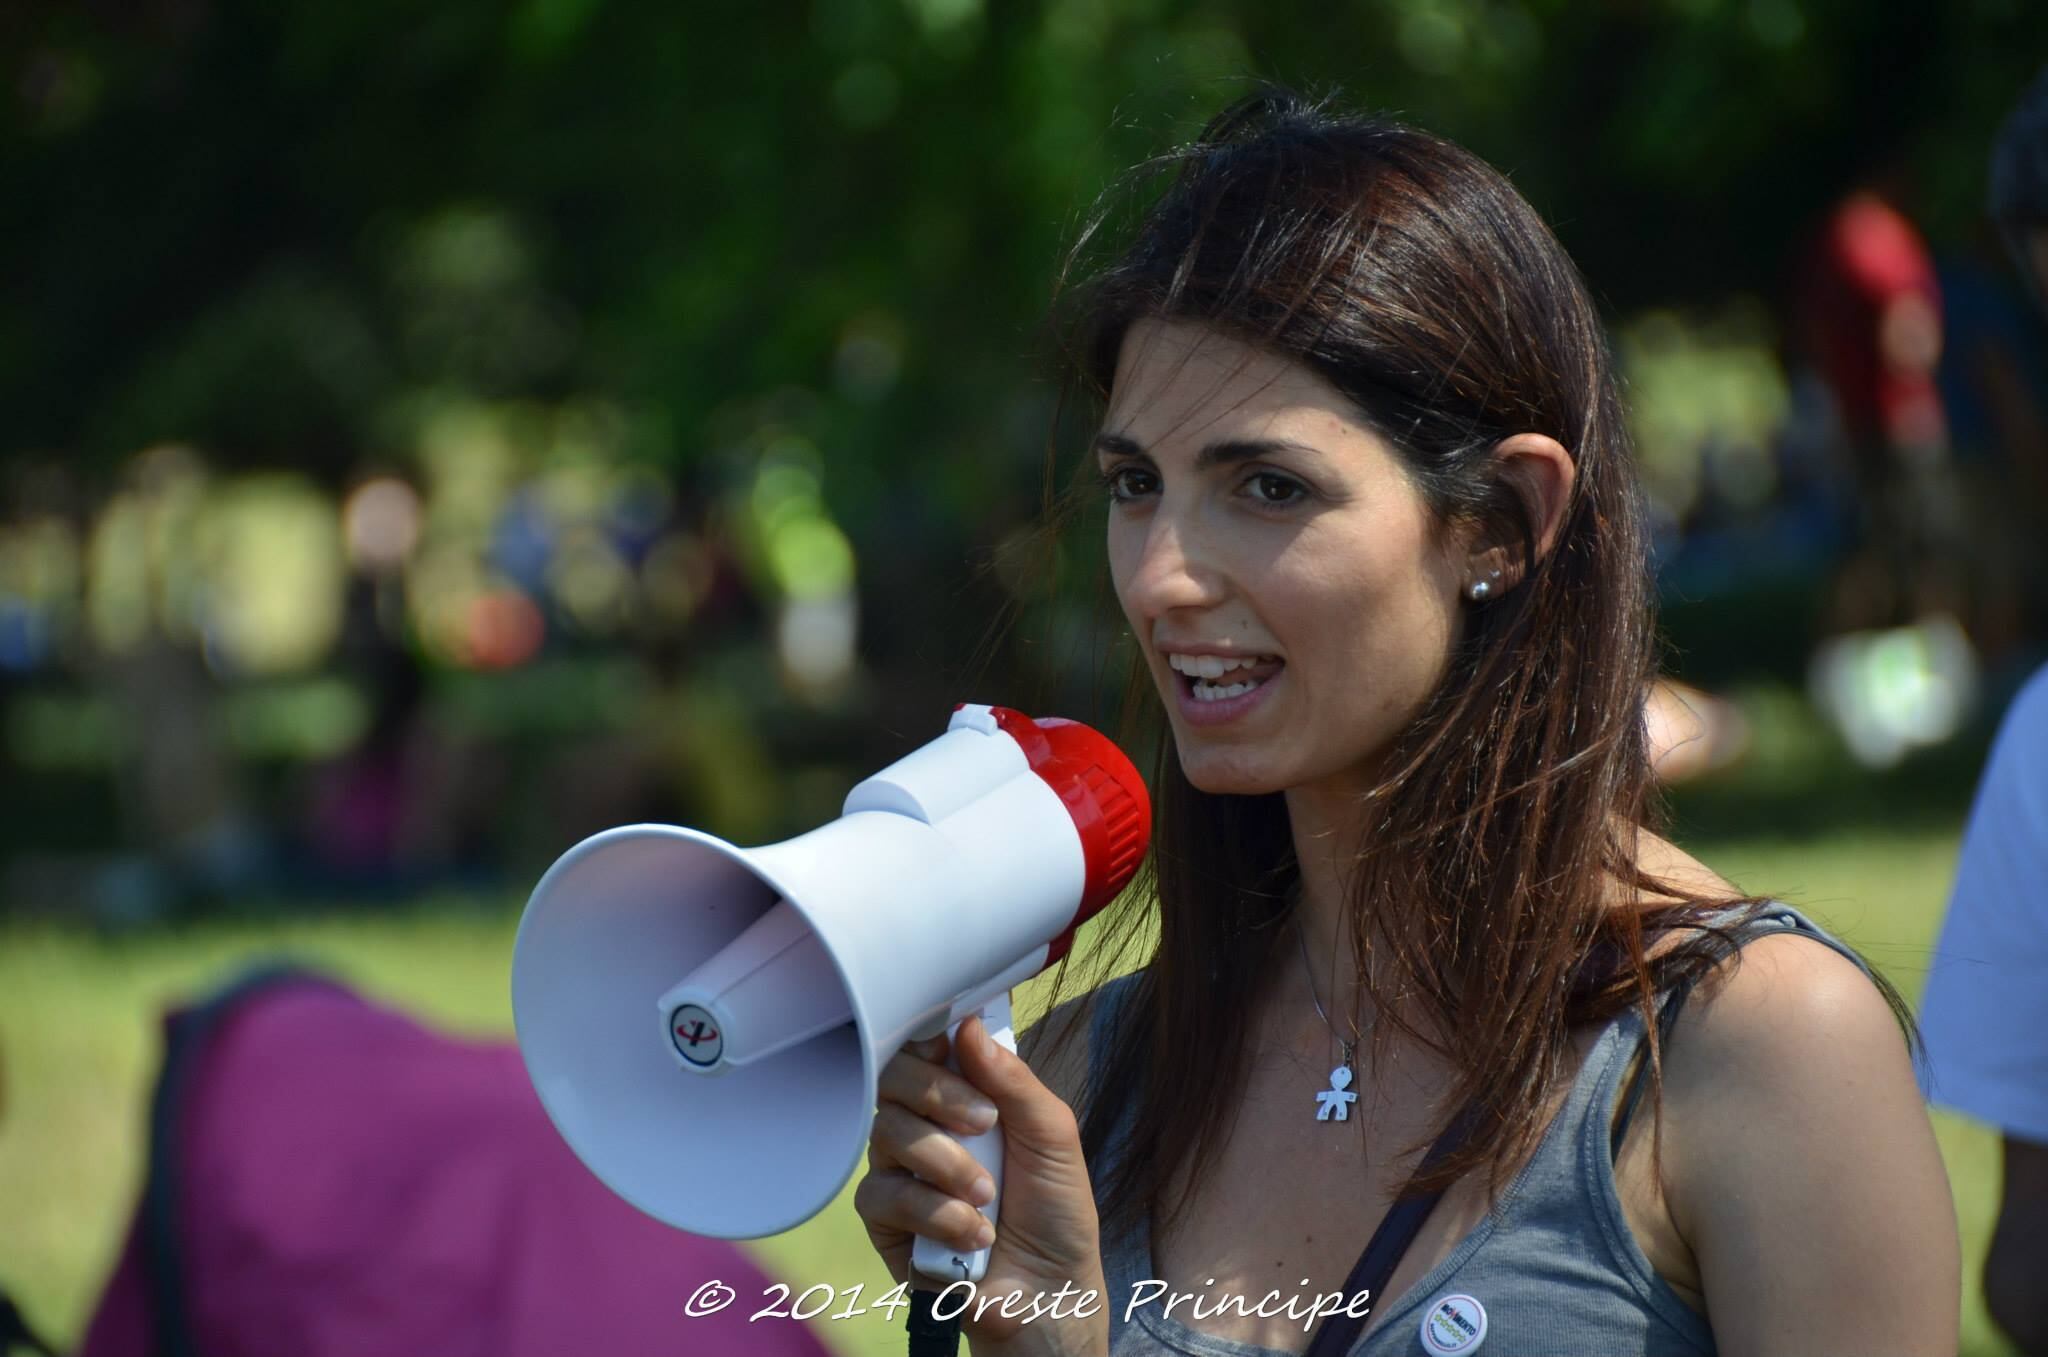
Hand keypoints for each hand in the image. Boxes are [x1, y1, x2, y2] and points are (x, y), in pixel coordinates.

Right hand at [854, 1014, 1108, 1355]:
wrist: (1048, 1293)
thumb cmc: (1056, 1212)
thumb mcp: (1054, 1138)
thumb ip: (1014, 1081)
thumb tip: (966, 1027)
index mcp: (966, 1094)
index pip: (928, 1045)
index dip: (930, 1037)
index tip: (951, 1046)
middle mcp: (926, 1123)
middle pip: (895, 1076)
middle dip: (941, 1096)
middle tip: (985, 1124)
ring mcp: (900, 1168)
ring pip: (888, 1132)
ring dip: (946, 1164)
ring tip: (989, 1197)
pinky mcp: (884, 1217)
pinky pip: (883, 1193)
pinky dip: (935, 1213)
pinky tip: (973, 1233)